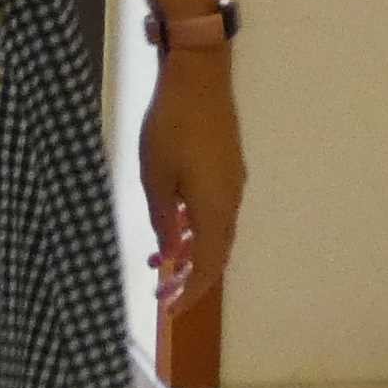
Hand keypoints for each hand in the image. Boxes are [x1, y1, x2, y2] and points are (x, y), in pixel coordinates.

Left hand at [136, 54, 245, 316]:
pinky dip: (193, 226)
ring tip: (158, 262)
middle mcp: (230, 202)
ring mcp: (232, 184)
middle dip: (188, 277)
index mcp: (215, 210)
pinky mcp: (227, 168)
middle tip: (161, 292)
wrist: (198, 78)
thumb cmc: (171, 127)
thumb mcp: (155, 178)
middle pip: (214, 254)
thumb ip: (163, 220)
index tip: (170, 309)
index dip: (190, 292)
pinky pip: (213, 210)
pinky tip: (172, 225)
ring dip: (188, 250)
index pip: (207, 267)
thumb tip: (169, 253)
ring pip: (213, 232)